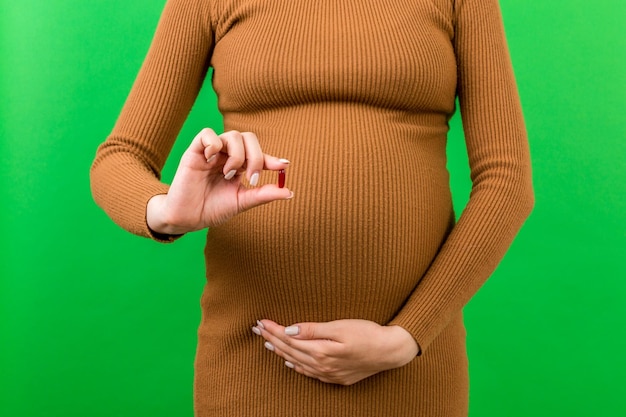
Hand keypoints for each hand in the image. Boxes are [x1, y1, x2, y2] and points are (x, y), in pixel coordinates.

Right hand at [147, 128, 292, 234]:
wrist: (188, 218)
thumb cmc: (213, 209)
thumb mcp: (242, 202)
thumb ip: (263, 194)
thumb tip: (289, 192)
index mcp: (240, 166)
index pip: (259, 154)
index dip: (272, 159)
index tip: (283, 166)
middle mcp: (227, 156)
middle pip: (249, 138)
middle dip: (256, 156)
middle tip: (252, 177)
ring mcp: (212, 152)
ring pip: (232, 135)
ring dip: (237, 155)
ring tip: (229, 175)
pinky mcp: (195, 151)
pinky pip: (207, 134)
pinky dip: (214, 144)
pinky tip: (212, 161)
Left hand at [253, 319, 418, 384]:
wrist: (390, 351)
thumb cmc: (367, 333)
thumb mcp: (340, 326)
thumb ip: (313, 329)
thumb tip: (289, 329)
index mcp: (321, 351)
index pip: (289, 339)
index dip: (273, 330)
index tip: (261, 321)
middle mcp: (321, 365)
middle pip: (290, 351)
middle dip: (271, 339)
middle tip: (257, 329)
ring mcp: (328, 373)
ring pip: (297, 362)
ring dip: (280, 352)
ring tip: (266, 343)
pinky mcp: (336, 377)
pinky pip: (309, 373)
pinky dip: (297, 366)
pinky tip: (290, 363)